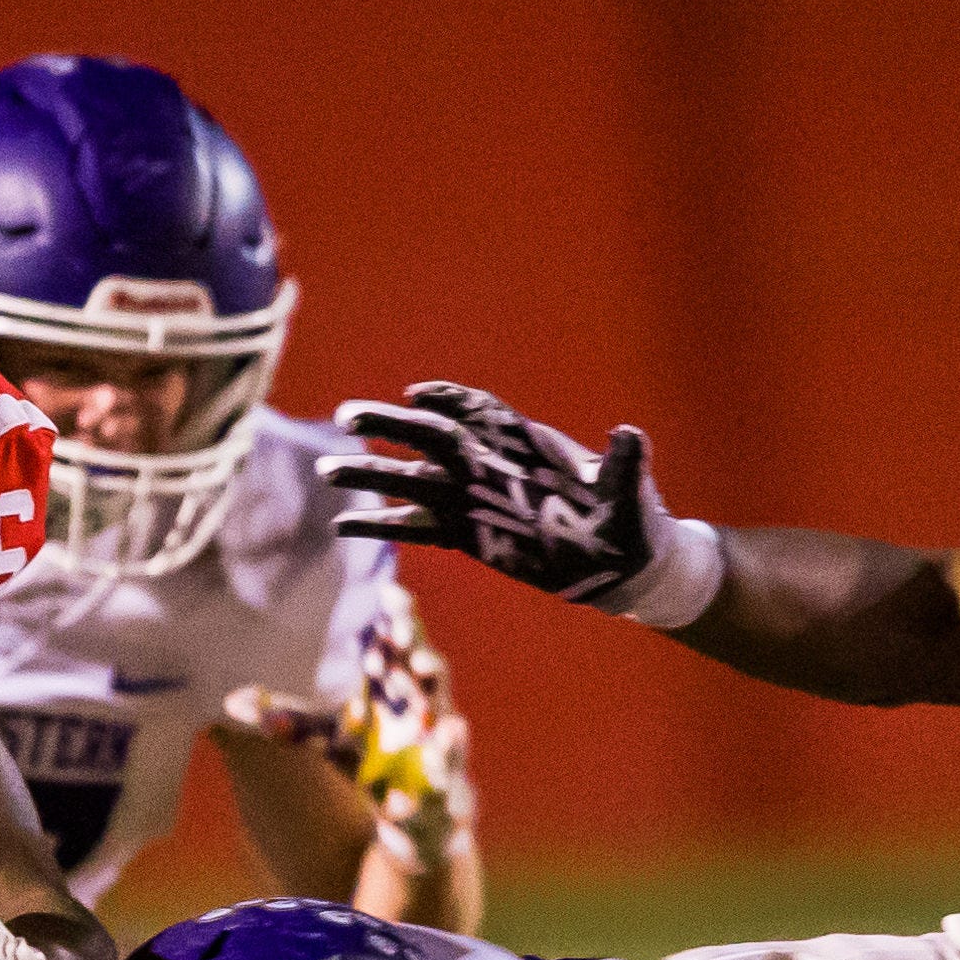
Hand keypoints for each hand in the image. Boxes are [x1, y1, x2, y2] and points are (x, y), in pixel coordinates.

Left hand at [224, 576, 476, 871]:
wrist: (399, 810)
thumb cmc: (363, 758)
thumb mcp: (321, 738)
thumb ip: (285, 721)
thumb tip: (229, 703)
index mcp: (386, 677)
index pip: (392, 635)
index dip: (393, 612)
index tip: (386, 591)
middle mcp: (414, 692)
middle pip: (417, 653)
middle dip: (412, 637)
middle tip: (399, 625)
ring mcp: (434, 722)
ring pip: (437, 690)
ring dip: (431, 674)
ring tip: (421, 663)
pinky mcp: (446, 759)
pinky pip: (452, 746)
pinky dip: (453, 739)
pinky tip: (450, 729)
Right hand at [323, 383, 673, 604]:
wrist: (625, 561)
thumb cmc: (632, 520)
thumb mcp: (629, 492)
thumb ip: (624, 464)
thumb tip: (629, 435)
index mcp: (526, 446)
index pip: (479, 413)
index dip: (449, 400)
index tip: (417, 397)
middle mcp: (493, 467)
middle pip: (432, 439)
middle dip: (390, 427)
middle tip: (347, 416)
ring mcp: (476, 502)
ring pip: (414, 482)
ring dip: (371, 474)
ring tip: (327, 469)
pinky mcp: (469, 536)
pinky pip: (417, 527)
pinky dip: (382, 523)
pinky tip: (345, 524)